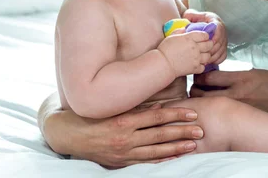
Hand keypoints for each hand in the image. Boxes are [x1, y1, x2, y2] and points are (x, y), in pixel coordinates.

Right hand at [44, 103, 203, 167]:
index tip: (193, 112)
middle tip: (201, 130)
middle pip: (160, 135)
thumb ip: (136, 106)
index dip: (176, 115)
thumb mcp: (112, 107)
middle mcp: (125, 138)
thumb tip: (160, 104)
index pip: (156, 117)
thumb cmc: (91, 115)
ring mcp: (123, 153)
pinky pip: (144, 162)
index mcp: (123, 121)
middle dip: (182, 132)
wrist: (66, 134)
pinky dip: (160, 160)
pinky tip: (174, 158)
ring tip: (193, 145)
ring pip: (155, 151)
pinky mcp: (120, 163)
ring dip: (176, 148)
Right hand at [158, 30, 212, 75]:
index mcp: (190, 38)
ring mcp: (196, 59)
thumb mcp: (172, 35)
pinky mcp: (195, 68)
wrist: (162, 64)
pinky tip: (197, 63)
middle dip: (208, 44)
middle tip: (204, 45)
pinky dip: (202, 65)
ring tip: (201, 55)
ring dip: (206, 55)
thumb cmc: (165, 49)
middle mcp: (195, 48)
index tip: (202, 38)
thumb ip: (182, 31)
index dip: (205, 36)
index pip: (205, 35)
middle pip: (209, 44)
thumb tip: (187, 28)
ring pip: (208, 56)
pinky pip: (204, 66)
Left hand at [182, 9, 227, 64]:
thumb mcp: (191, 15)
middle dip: (214, 49)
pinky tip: (210, 62)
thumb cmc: (194, 19)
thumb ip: (190, 16)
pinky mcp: (223, 46)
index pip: (219, 28)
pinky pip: (223, 54)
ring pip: (222, 49)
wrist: (198, 23)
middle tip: (206, 55)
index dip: (216, 36)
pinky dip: (218, 59)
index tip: (211, 43)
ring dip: (215, 56)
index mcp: (215, 20)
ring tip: (206, 61)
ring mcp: (223, 38)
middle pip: (222, 41)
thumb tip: (188, 18)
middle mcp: (221, 29)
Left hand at [190, 69, 267, 116]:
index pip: (208, 77)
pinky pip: (220, 117)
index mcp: (241, 78)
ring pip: (207, 106)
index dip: (199, 75)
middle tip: (197, 87)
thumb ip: (237, 76)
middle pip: (201, 92)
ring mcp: (238, 108)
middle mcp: (237, 93)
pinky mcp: (242, 119)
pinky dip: (214, 113)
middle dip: (195, 89)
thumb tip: (220, 78)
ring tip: (204, 100)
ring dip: (201, 102)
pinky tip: (217, 111)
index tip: (199, 74)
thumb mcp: (256, 73)